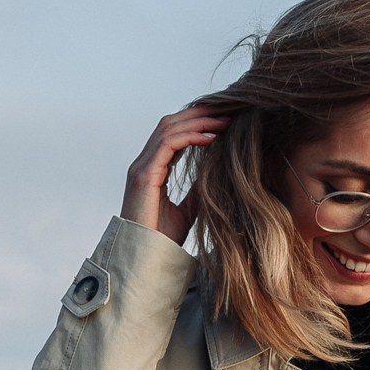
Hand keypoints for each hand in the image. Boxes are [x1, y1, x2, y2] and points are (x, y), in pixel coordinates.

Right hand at [122, 102, 227, 243]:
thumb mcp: (188, 210)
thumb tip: (215, 174)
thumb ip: (197, 190)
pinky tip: (212, 137)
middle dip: (199, 114)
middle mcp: (144, 164)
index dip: (197, 123)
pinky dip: (191, 136)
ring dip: (198, 121)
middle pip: (170, 124)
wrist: (145, 259)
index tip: (223, 121)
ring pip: (168, 128)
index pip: (173, 134)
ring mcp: (141, 167)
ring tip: (224, 120)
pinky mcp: (143, 175)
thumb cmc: (161, 240)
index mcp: (151, 169)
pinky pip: (168, 144)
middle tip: (227, 110)